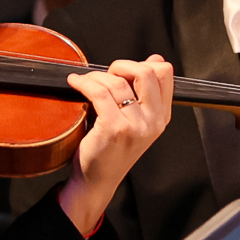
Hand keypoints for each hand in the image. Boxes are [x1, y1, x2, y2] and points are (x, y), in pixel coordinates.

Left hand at [56, 55, 174, 236]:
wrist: (97, 180)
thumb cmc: (112, 150)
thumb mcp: (136, 119)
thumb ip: (144, 91)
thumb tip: (155, 59)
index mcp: (162, 117)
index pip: (164, 73)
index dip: (140, 64)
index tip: (122, 71)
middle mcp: (153, 121)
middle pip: (147, 72)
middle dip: (121, 65)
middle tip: (105, 74)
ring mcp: (135, 126)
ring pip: (118, 81)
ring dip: (96, 76)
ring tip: (84, 82)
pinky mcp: (114, 129)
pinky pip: (100, 92)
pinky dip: (84, 83)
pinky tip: (75, 83)